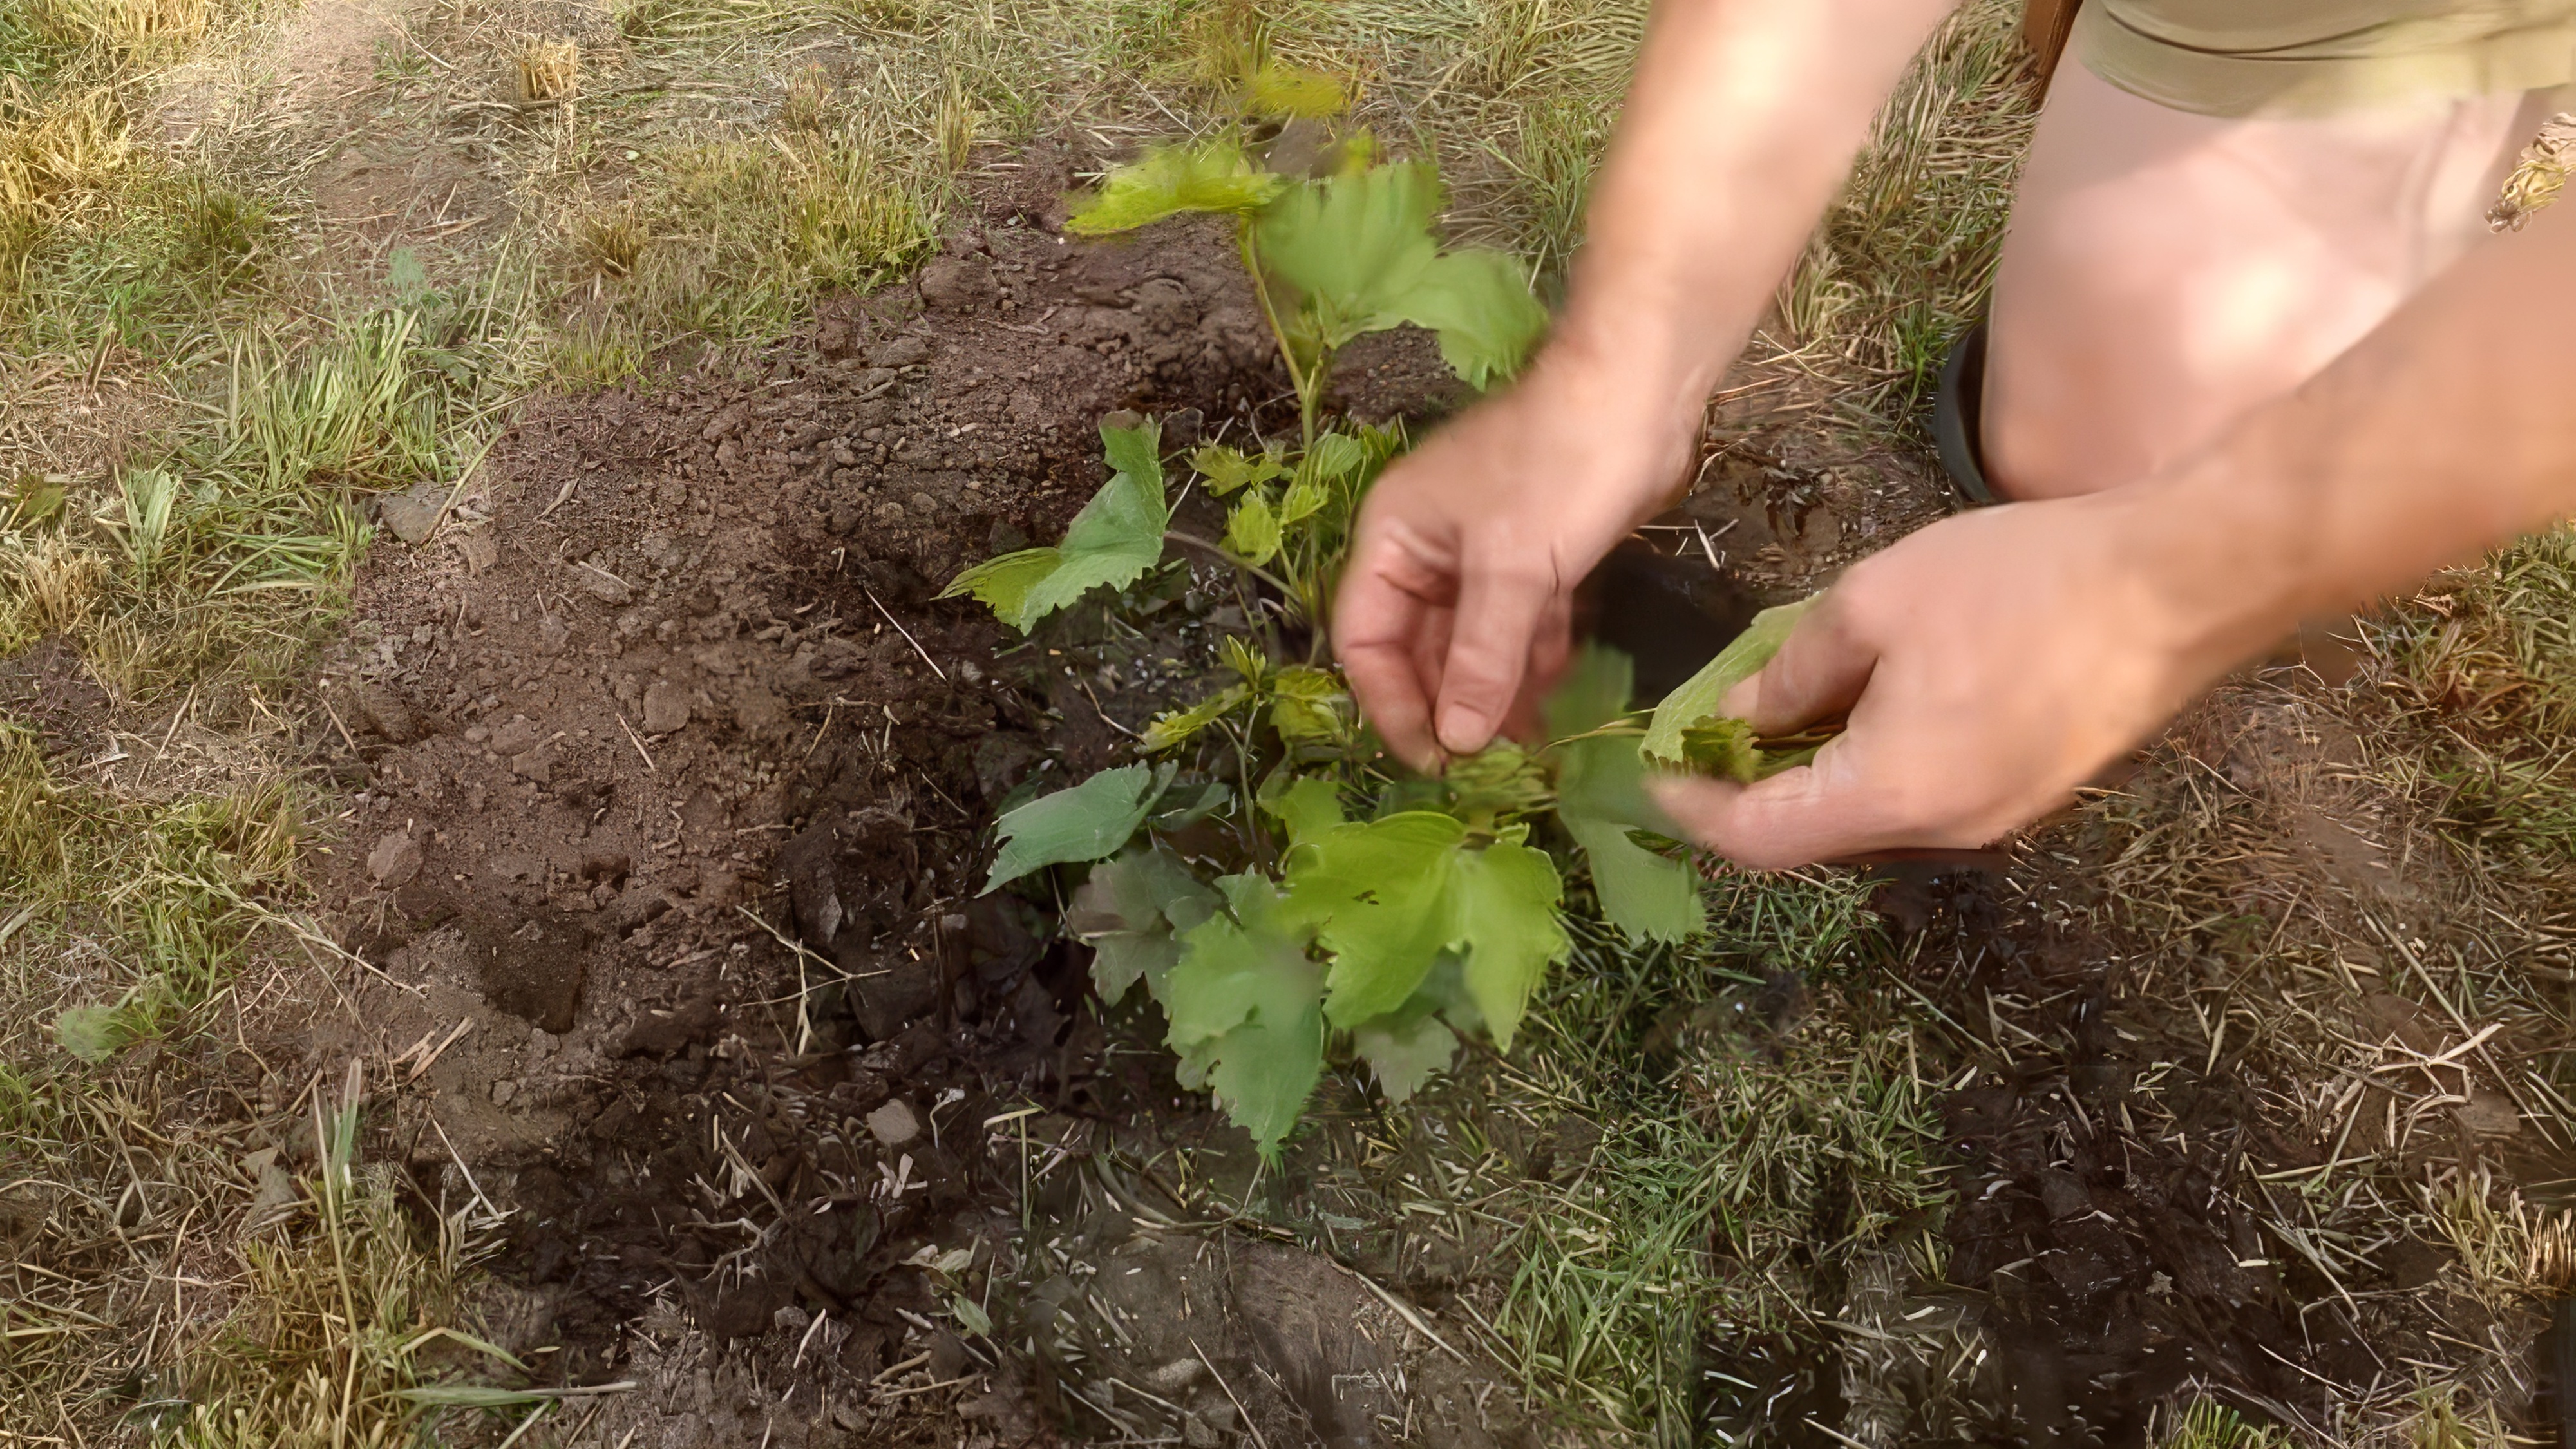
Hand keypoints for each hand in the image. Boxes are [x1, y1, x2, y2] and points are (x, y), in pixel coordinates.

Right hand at [1336, 355, 1697, 769]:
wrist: (1640, 387)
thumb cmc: (1560, 464)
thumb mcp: (1513, 567)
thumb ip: (1481, 657)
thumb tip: (1456, 740)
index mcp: (1393, 537)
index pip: (1364, 638)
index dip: (1391, 703)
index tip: (1435, 757)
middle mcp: (1427, 548)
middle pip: (1419, 648)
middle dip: (1451, 705)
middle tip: (1490, 765)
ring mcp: (1482, 552)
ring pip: (1473, 642)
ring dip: (1495, 693)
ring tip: (1529, 748)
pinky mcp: (1536, 554)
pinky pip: (1519, 625)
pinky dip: (1533, 662)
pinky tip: (1556, 700)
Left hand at [1653, 487, 2287, 867]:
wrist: (2183, 584)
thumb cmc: (2024, 581)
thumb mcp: (1877, 600)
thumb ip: (1794, 668)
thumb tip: (1740, 713)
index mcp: (1893, 793)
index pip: (1758, 839)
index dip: (1694, 808)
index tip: (1654, 767)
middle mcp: (1943, 833)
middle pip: (1812, 838)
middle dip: (1751, 787)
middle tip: (1711, 727)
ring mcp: (1997, 822)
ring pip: (1870, 819)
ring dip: (1815, 775)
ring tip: (1785, 704)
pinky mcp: (2032, 794)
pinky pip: (1924, 799)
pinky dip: (1873, 766)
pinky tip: (1867, 702)